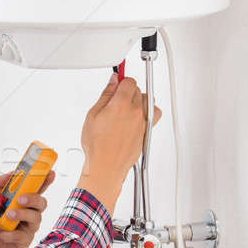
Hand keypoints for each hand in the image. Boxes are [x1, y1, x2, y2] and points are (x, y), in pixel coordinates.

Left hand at [0, 170, 55, 247]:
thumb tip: (11, 174)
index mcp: (19, 201)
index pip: (35, 188)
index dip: (45, 180)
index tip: (50, 173)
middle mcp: (27, 212)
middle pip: (41, 202)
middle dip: (33, 198)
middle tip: (20, 199)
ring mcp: (28, 226)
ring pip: (36, 217)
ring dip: (22, 214)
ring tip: (7, 216)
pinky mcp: (25, 240)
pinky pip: (24, 234)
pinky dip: (12, 233)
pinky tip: (3, 234)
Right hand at [77, 73, 161, 214]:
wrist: (105, 166)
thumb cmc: (97, 146)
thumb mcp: (92, 115)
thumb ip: (105, 95)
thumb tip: (113, 81)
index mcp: (121, 104)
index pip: (129, 81)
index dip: (120, 81)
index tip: (115, 85)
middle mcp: (136, 112)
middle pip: (138, 90)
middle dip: (127, 91)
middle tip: (115, 100)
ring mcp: (143, 122)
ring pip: (148, 100)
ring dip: (139, 100)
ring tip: (126, 108)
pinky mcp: (147, 132)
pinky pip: (154, 114)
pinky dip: (148, 112)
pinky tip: (137, 116)